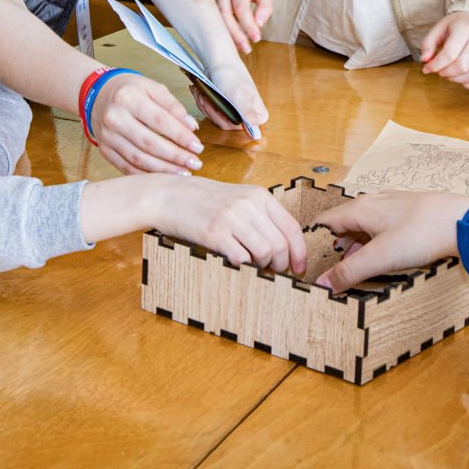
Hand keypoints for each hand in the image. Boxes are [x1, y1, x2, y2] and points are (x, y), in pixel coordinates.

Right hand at [90, 72, 203, 175]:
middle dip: (175, 156)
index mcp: (127, 98)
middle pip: (149, 143)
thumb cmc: (130, 91)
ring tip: (184, 172)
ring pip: (138, 159)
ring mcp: (107, 136)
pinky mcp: (105, 150)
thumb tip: (191, 126)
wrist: (97, 95)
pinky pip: (127, 167)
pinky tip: (164, 177)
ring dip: (164, 169)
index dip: (180, 136)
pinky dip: (146, 175)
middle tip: (195, 163)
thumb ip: (173, 106)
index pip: (159, 120)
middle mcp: (114, 118)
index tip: (198, 146)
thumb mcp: (152, 88)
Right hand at [142, 177, 306, 274]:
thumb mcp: (238, 200)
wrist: (169, 196)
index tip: (298, 269)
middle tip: (274, 272)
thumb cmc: (203, 202)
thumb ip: (260, 217)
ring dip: (262, 267)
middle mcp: (248, 204)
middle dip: (281, 265)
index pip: (291, 228)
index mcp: (259, 196)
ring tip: (254, 266)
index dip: (299, 253)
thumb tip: (284, 249)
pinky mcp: (214, 232)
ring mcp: (231, 217)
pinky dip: (243, 266)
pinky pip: (241, 258)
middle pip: (280, 245)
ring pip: (264, 253)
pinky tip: (236, 262)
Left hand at [194, 59, 268, 134]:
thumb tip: (257, 135)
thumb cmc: (230, 73)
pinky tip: (200, 92)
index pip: (239, 129)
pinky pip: (211, 113)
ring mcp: (235, 112)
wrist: (219, 60)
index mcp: (258, 114)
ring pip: (216, 119)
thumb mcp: (238, 94)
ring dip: (205, 105)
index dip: (224, 118)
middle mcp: (248, 116)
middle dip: (212, 110)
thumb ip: (247, 114)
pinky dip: (203, 102)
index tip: (216, 105)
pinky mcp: (224, 108)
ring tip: (201, 92)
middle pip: (225, 125)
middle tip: (205, 96)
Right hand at [213, 0, 273, 53]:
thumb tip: (259, 24)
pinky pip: (214, 19)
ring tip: (241, 47)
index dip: (247, 24)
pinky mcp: (208, 1)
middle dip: (235, 34)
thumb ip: (265, 6)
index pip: (240, 6)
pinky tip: (232, 41)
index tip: (256, 38)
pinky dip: (223, 31)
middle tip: (246, 48)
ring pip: (216, 18)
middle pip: (225, 14)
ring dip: (228, 35)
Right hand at [312, 191, 468, 292]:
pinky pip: (382, 229)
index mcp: (360, 208)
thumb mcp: (381, 257)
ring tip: (355, 271)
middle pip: (343, 226)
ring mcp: (392, 207)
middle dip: (336, 249)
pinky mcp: (408, 214)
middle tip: (331, 273)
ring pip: (364, 228)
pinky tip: (383, 260)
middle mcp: (373, 203)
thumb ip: (349, 272)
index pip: (324, 223)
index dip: (314, 244)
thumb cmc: (423, 232)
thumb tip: (323, 285)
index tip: (309, 264)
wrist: (463, 221)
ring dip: (356, 249)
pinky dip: (375, 245)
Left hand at [419, 13, 468, 89]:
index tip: (427, 69)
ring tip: (449, 73)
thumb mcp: (439, 28)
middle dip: (446, 73)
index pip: (450, 54)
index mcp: (465, 30)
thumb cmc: (457, 25)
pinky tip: (462, 79)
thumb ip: (429, 43)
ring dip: (457, 80)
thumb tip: (425, 60)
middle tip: (439, 71)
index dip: (436, 65)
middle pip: (462, 66)